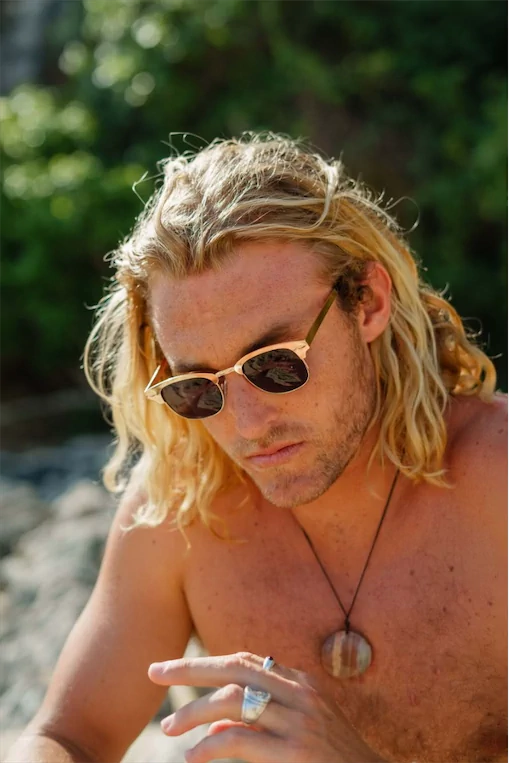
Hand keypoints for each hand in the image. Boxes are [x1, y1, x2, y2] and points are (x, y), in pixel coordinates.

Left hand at [148, 651, 383, 762]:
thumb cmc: (332, 761)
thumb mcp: (299, 731)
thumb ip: (258, 723)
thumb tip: (211, 728)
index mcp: (301, 683)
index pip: (246, 662)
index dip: (207, 663)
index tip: (173, 668)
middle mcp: (300, 693)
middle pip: (235, 668)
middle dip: (190, 668)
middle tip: (154, 672)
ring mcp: (299, 721)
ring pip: (232, 701)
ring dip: (194, 712)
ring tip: (169, 728)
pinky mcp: (295, 752)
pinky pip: (240, 740)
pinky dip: (211, 746)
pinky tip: (194, 756)